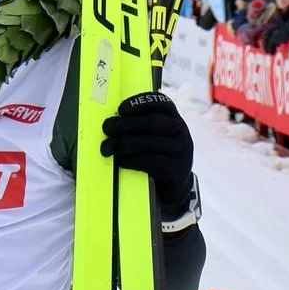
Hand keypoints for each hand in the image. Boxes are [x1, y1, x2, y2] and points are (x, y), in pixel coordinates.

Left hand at [101, 91, 194, 215]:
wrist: (173, 186)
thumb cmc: (157, 156)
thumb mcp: (155, 137)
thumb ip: (140, 126)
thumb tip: (110, 122)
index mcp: (174, 118)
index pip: (161, 103)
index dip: (140, 103)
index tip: (120, 109)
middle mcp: (180, 131)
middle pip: (153, 122)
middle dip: (126, 124)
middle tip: (107, 129)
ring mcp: (181, 150)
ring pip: (150, 142)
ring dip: (124, 144)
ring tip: (107, 148)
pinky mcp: (176, 169)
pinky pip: (151, 162)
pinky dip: (132, 160)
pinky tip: (121, 161)